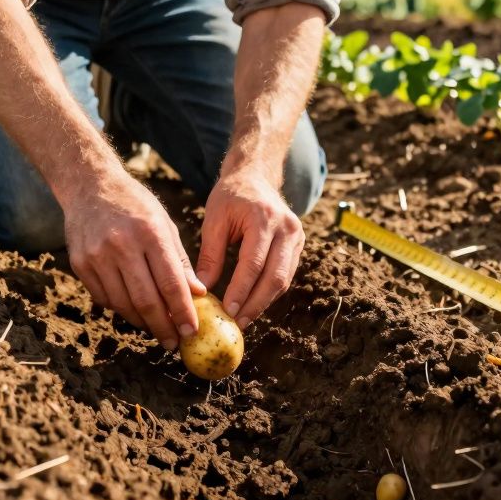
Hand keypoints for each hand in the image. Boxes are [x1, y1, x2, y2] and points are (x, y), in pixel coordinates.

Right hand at [61, 171, 206, 348]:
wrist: (89, 185)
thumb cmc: (134, 205)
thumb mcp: (163, 224)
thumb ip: (179, 261)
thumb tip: (197, 296)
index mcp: (150, 232)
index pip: (171, 283)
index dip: (182, 312)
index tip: (191, 331)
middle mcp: (122, 244)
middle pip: (146, 300)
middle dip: (163, 326)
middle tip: (173, 342)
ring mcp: (97, 255)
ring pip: (123, 304)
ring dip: (142, 322)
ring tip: (156, 329)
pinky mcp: (80, 263)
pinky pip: (104, 298)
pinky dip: (121, 309)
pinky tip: (133, 310)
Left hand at [195, 169, 304, 329]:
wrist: (255, 176)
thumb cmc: (230, 196)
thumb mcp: (214, 219)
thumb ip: (210, 254)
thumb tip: (202, 288)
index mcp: (263, 218)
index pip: (254, 263)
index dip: (241, 289)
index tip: (227, 310)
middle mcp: (286, 228)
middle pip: (275, 277)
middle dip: (256, 304)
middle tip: (237, 322)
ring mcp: (297, 236)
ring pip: (283, 280)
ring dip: (264, 303)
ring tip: (243, 319)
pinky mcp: (298, 245)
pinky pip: (286, 275)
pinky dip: (270, 293)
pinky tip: (253, 304)